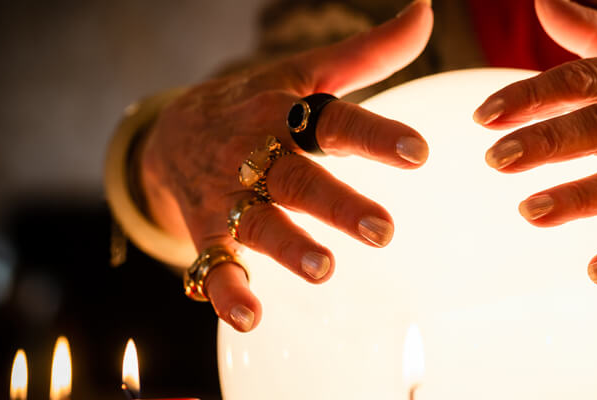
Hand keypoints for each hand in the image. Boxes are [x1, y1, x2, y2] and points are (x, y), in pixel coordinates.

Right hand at [139, 0, 432, 330]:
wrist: (170, 133)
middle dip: (338, 204)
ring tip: (324, 270)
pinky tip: (251, 316)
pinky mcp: (208, 234)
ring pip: (259, 224)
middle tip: (384, 231)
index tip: (419, 153)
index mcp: (284, 113)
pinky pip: (214, 265)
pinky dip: (226, 292)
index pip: (334, 122)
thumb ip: (370, 53)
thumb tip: (425, 12)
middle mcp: (255, 155)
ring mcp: (229, 197)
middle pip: (299, 179)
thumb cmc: (257, 102)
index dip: (376, 136)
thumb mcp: (307, 73)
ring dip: (288, 248)